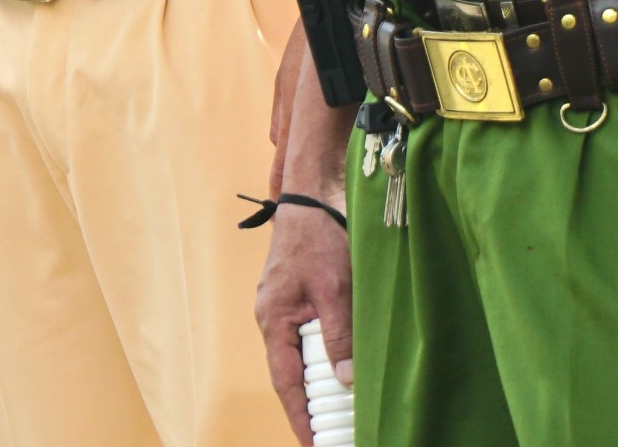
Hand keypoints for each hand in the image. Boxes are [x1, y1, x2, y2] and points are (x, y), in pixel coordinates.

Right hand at [256, 194, 353, 444]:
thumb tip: (345, 379)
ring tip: (341, 414)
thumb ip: (338, 333)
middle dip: (309, 408)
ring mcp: (283, 307)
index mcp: (274, 318)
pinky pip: (307, 340)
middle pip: (290, 374)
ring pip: (300, 357)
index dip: (299, 417)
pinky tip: (341, 371)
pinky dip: (322, 360)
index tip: (313, 445)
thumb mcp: (335, 287)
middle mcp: (272, 317)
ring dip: (318, 385)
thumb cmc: (320, 236)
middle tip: (331, 436)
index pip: (285, 382)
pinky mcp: (296, 298)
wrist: (312, 195)